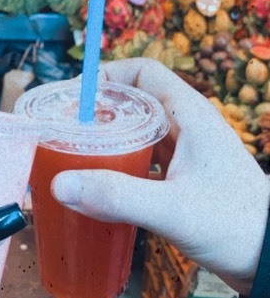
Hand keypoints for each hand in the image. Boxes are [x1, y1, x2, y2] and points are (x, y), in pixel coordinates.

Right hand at [52, 59, 269, 295]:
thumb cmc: (236, 224)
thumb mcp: (173, 209)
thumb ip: (117, 196)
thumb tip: (60, 185)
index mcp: (190, 115)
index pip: (142, 72)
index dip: (106, 77)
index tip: (72, 100)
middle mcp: (186, 128)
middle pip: (132, 103)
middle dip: (96, 115)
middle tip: (61, 134)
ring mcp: (185, 156)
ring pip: (135, 135)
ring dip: (105, 144)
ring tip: (71, 161)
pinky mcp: (181, 182)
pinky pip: (141, 164)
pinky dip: (117, 170)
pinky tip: (98, 192)